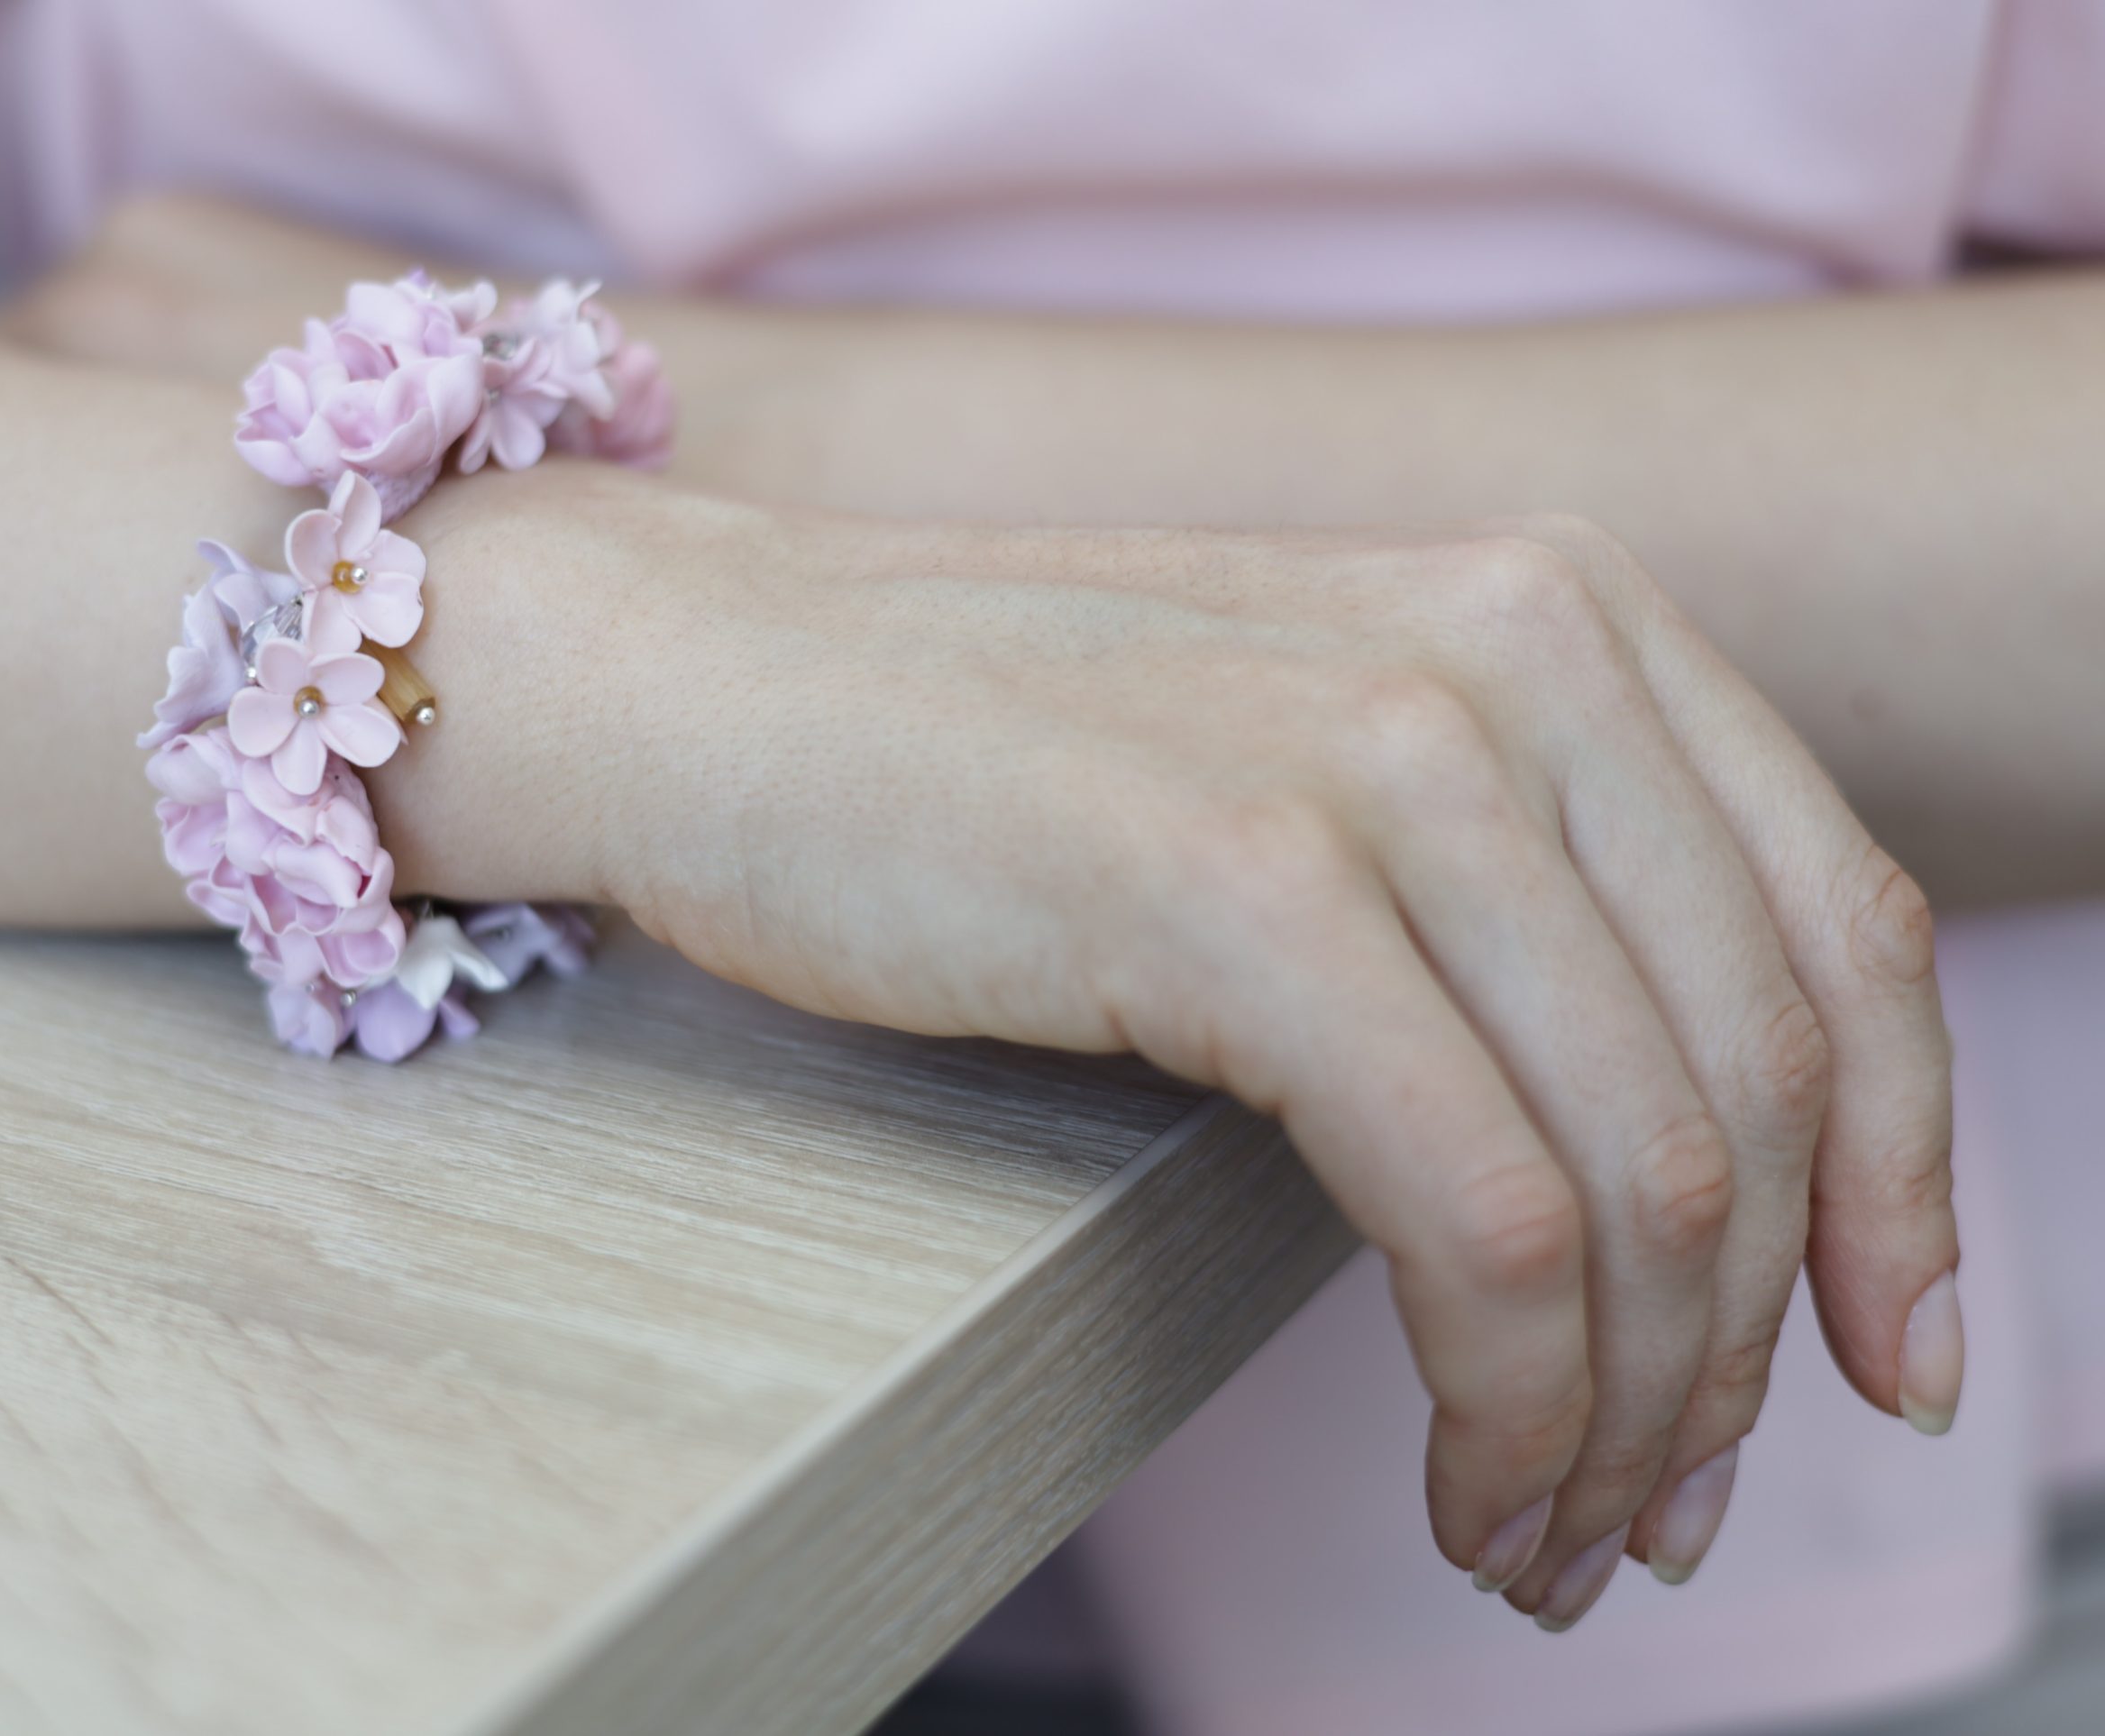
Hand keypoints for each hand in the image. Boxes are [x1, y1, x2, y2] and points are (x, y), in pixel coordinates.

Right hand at [384, 475, 1961, 1628]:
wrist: (708, 678)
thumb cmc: (984, 764)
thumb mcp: (1316, 775)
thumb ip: (1513, 897)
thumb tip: (1690, 1175)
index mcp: (1557, 610)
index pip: (1840, 934)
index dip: (1904, 1186)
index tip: (1885, 1364)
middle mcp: (1509, 651)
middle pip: (1762, 1086)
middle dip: (1743, 1356)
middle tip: (1664, 1513)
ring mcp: (1374, 753)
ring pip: (1640, 1180)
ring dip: (1628, 1416)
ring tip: (1557, 1537)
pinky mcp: (1231, 877)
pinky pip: (1481, 1216)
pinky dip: (1510, 1401)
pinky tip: (1465, 1492)